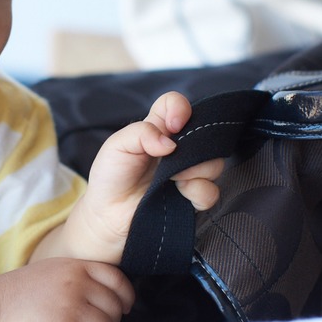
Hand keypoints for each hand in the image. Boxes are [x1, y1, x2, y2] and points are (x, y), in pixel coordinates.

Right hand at [0, 257, 134, 321]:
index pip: (117, 279)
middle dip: (110, 321)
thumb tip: (112, 294)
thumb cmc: (18, 292)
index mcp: (75, 266)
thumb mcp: (52, 270)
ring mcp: (70, 306)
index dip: (127, 296)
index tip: (126, 307)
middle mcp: (76, 283)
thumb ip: (79, 275)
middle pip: (115, 308)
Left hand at [69, 91, 223, 263]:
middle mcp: (177, 148)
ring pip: (213, 162)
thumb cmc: (111, 178)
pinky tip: (179, 194)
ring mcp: (187, 173)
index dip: (179, 108)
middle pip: (204, 133)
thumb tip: (170, 144)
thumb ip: (141, 133)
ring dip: (194, 169)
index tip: (173, 125)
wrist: (108, 217)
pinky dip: (198, 192)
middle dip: (193, 144)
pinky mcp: (192, 197)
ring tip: (171, 179)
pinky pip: (211, 190)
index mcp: (157, 129)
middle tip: (171, 157)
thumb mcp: (116, 147)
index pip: (176, 104)